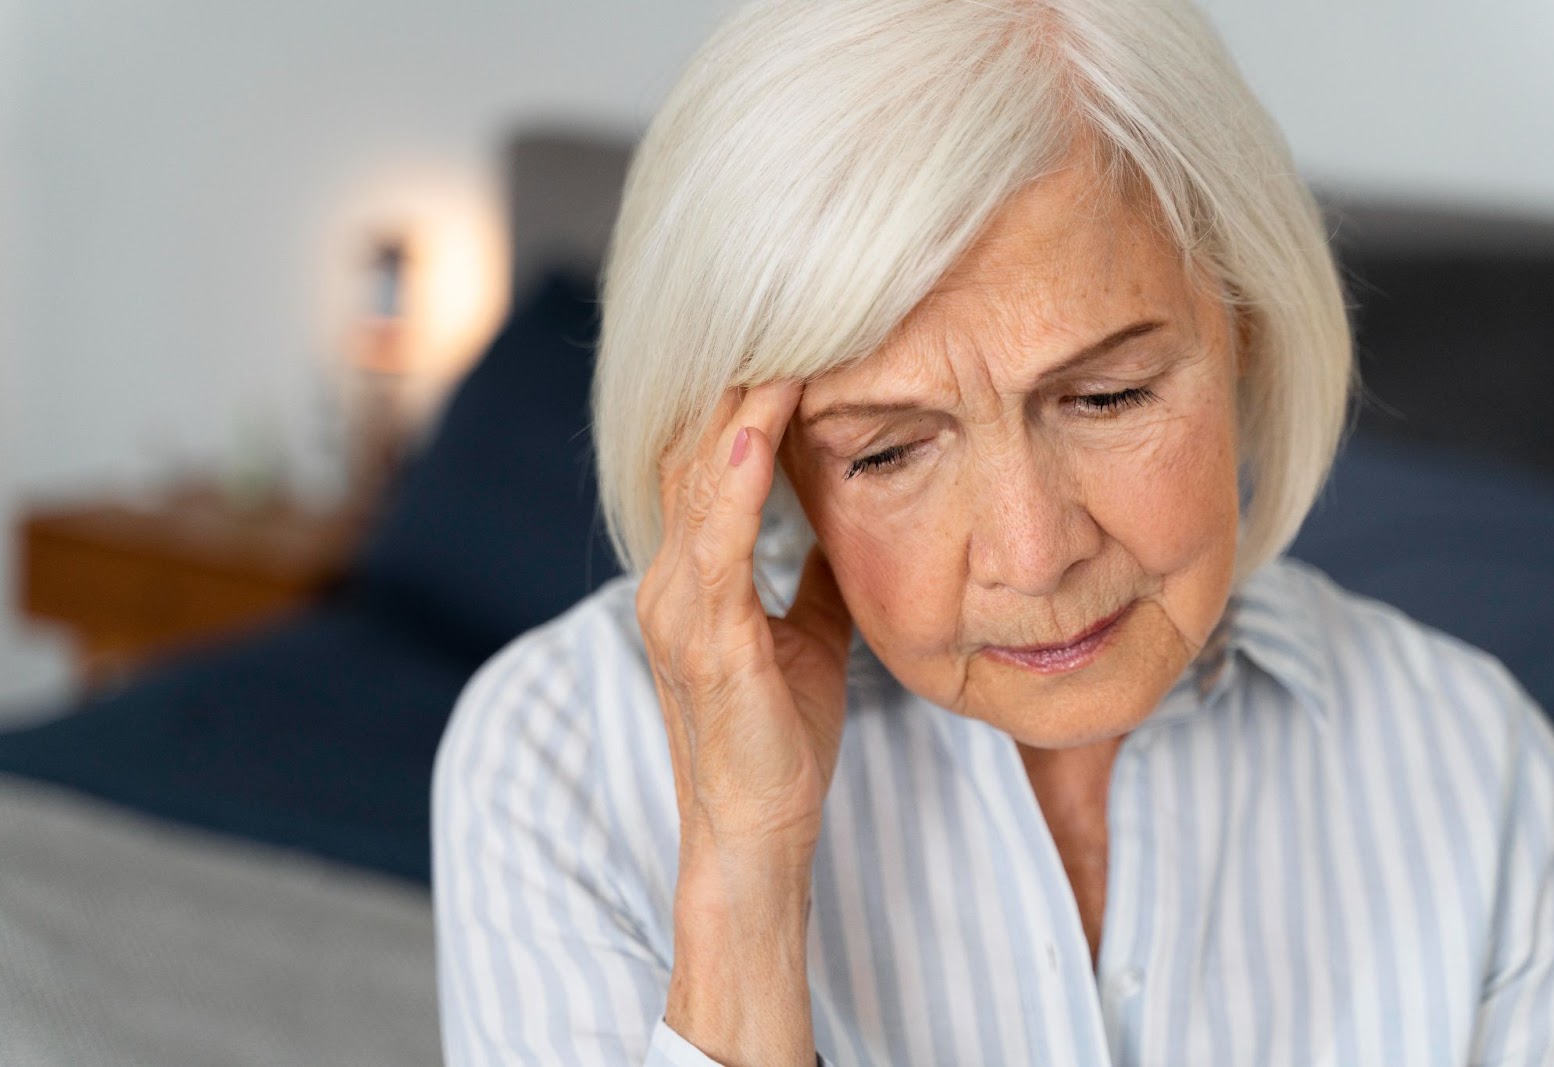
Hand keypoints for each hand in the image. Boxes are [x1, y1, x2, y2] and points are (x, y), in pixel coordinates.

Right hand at [637, 380, 853, 873]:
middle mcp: (672, 578)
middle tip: (783, 303)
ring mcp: (679, 606)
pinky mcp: (705, 639)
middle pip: (695, 451)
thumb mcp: (808, 630)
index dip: (744, 395)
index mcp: (694, 574)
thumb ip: (811, 567)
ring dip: (738, 407)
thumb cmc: (780, 733)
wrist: (757, 827)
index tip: (792, 332)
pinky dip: (735, 480)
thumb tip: (846, 509)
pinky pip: (716, 543)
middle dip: (737, 378)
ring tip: (777, 336)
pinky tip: (757, 428)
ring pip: (698, 480)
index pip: (710, 459)